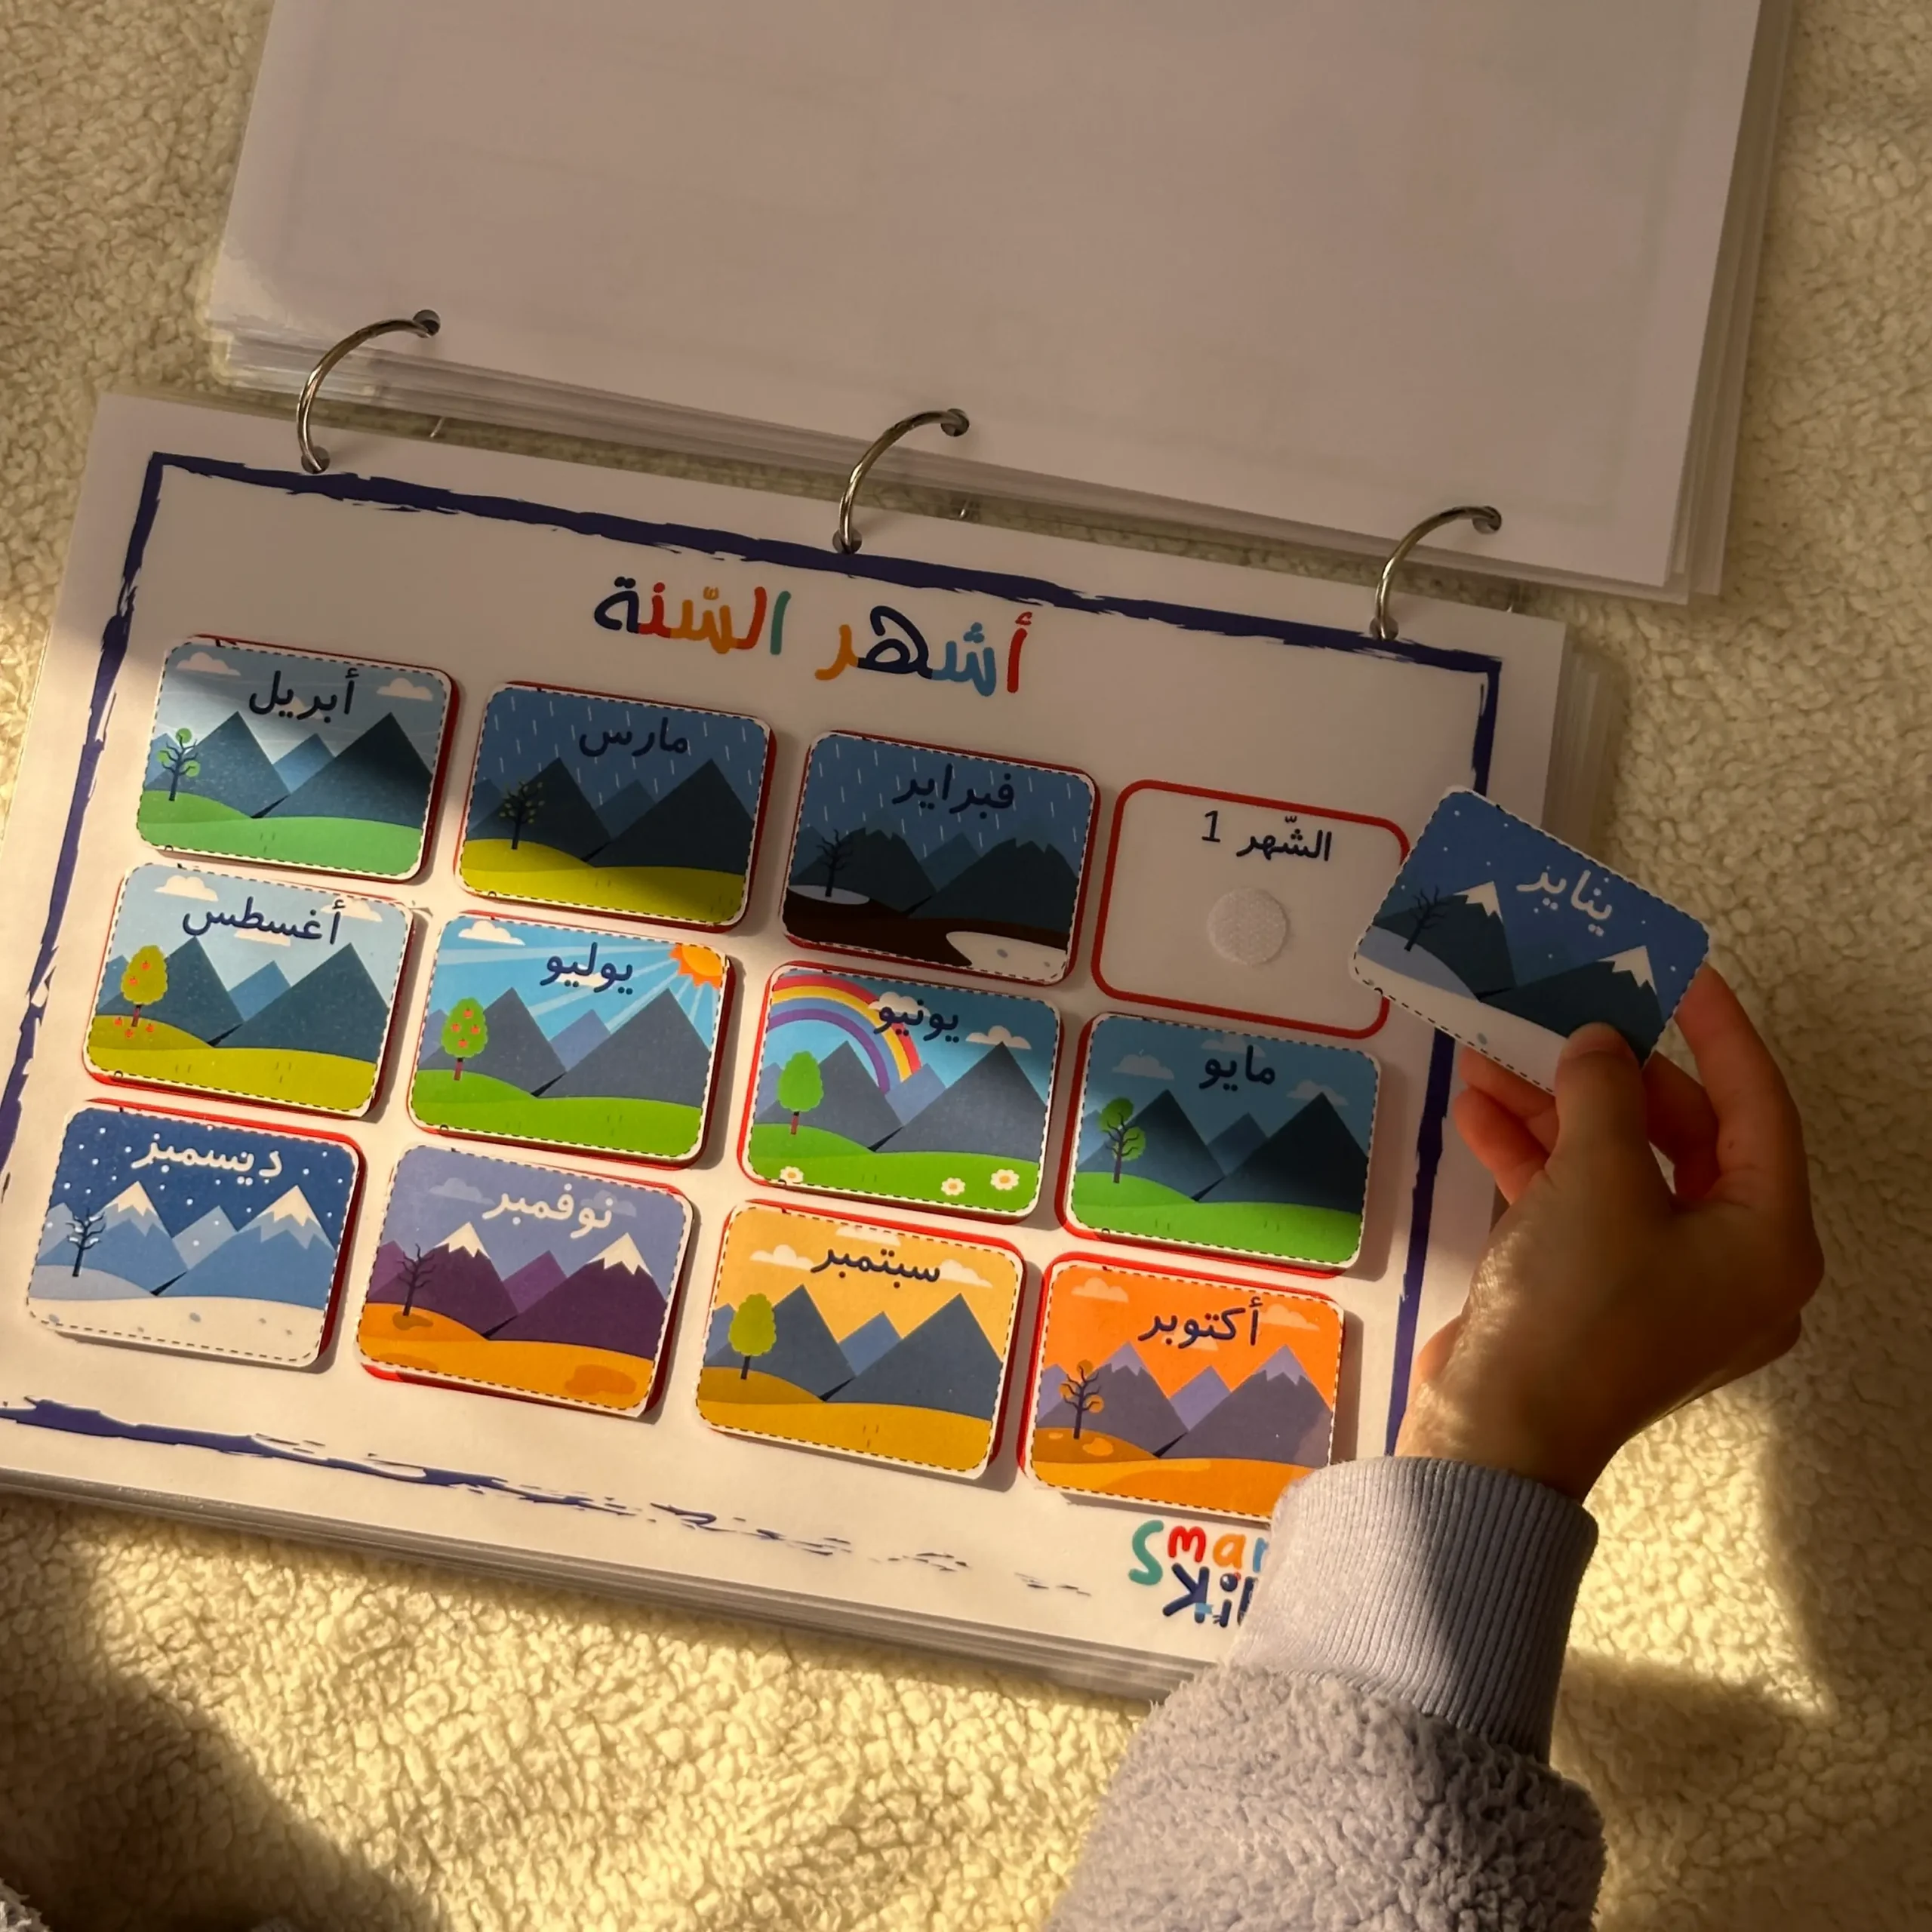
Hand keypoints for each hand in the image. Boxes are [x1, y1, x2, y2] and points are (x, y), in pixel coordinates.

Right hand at [1395, 967, 1823, 1499]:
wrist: (1498, 1433)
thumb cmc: (1573, 1305)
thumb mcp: (1594, 1178)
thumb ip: (1603, 1090)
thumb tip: (1598, 1041)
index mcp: (1767, 1240)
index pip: (1758, 1107)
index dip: (1717, 1031)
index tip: (1679, 972)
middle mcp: (1729, 1263)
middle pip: (1680, 1136)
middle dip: (1607, 1076)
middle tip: (1557, 1018)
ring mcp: (1660, 1284)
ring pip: (1617, 1168)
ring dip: (1553, 1111)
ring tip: (1489, 1059)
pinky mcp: (1598, 1297)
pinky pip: (1580, 1208)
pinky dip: (1534, 1161)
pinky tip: (1478, 1114)